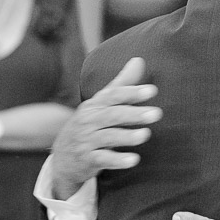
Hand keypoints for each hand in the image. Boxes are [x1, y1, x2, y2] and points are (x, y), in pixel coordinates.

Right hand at [50, 57, 161, 199]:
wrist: (62, 157)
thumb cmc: (89, 125)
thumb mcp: (101, 104)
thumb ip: (122, 84)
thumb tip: (139, 59)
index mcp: (95, 105)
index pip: (114, 96)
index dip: (132, 92)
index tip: (152, 90)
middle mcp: (89, 121)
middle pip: (112, 115)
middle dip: (134, 114)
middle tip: (157, 113)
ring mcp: (87, 141)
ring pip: (108, 137)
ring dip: (127, 136)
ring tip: (146, 135)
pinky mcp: (87, 160)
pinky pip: (102, 160)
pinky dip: (117, 160)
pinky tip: (134, 160)